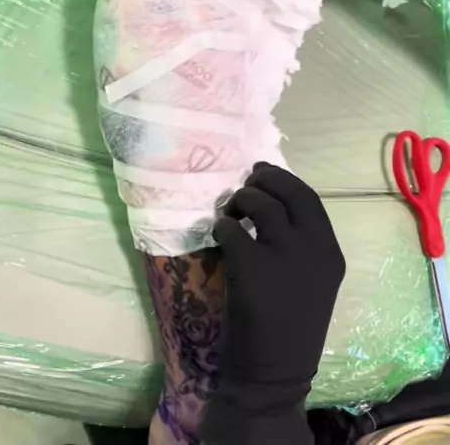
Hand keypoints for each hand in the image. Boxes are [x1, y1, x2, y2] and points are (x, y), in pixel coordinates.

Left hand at [201, 163, 344, 444]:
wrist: (273, 376)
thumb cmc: (291, 331)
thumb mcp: (313, 283)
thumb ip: (302, 247)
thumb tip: (271, 207)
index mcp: (331, 253)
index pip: (310, 200)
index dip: (285, 181)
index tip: (265, 175)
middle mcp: (313, 247)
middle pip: (289, 191)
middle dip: (265, 178)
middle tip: (247, 180)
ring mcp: (283, 254)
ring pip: (259, 203)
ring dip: (240, 200)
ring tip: (230, 212)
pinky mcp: (251, 264)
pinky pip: (231, 228)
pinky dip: (221, 226)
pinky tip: (219, 235)